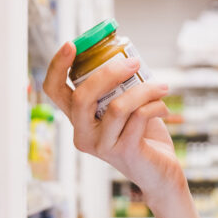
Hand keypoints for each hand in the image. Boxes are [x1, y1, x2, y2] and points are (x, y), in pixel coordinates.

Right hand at [42, 43, 184, 201]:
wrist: (160, 172)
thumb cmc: (142, 134)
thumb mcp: (124, 106)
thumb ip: (119, 87)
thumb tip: (126, 54)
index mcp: (78, 118)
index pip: (54, 91)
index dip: (57, 66)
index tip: (72, 45)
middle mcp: (82, 134)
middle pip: (82, 97)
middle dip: (108, 73)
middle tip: (134, 62)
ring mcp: (101, 145)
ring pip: (117, 107)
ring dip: (144, 90)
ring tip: (161, 87)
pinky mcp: (124, 151)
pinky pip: (138, 117)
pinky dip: (155, 105)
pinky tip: (163, 106)